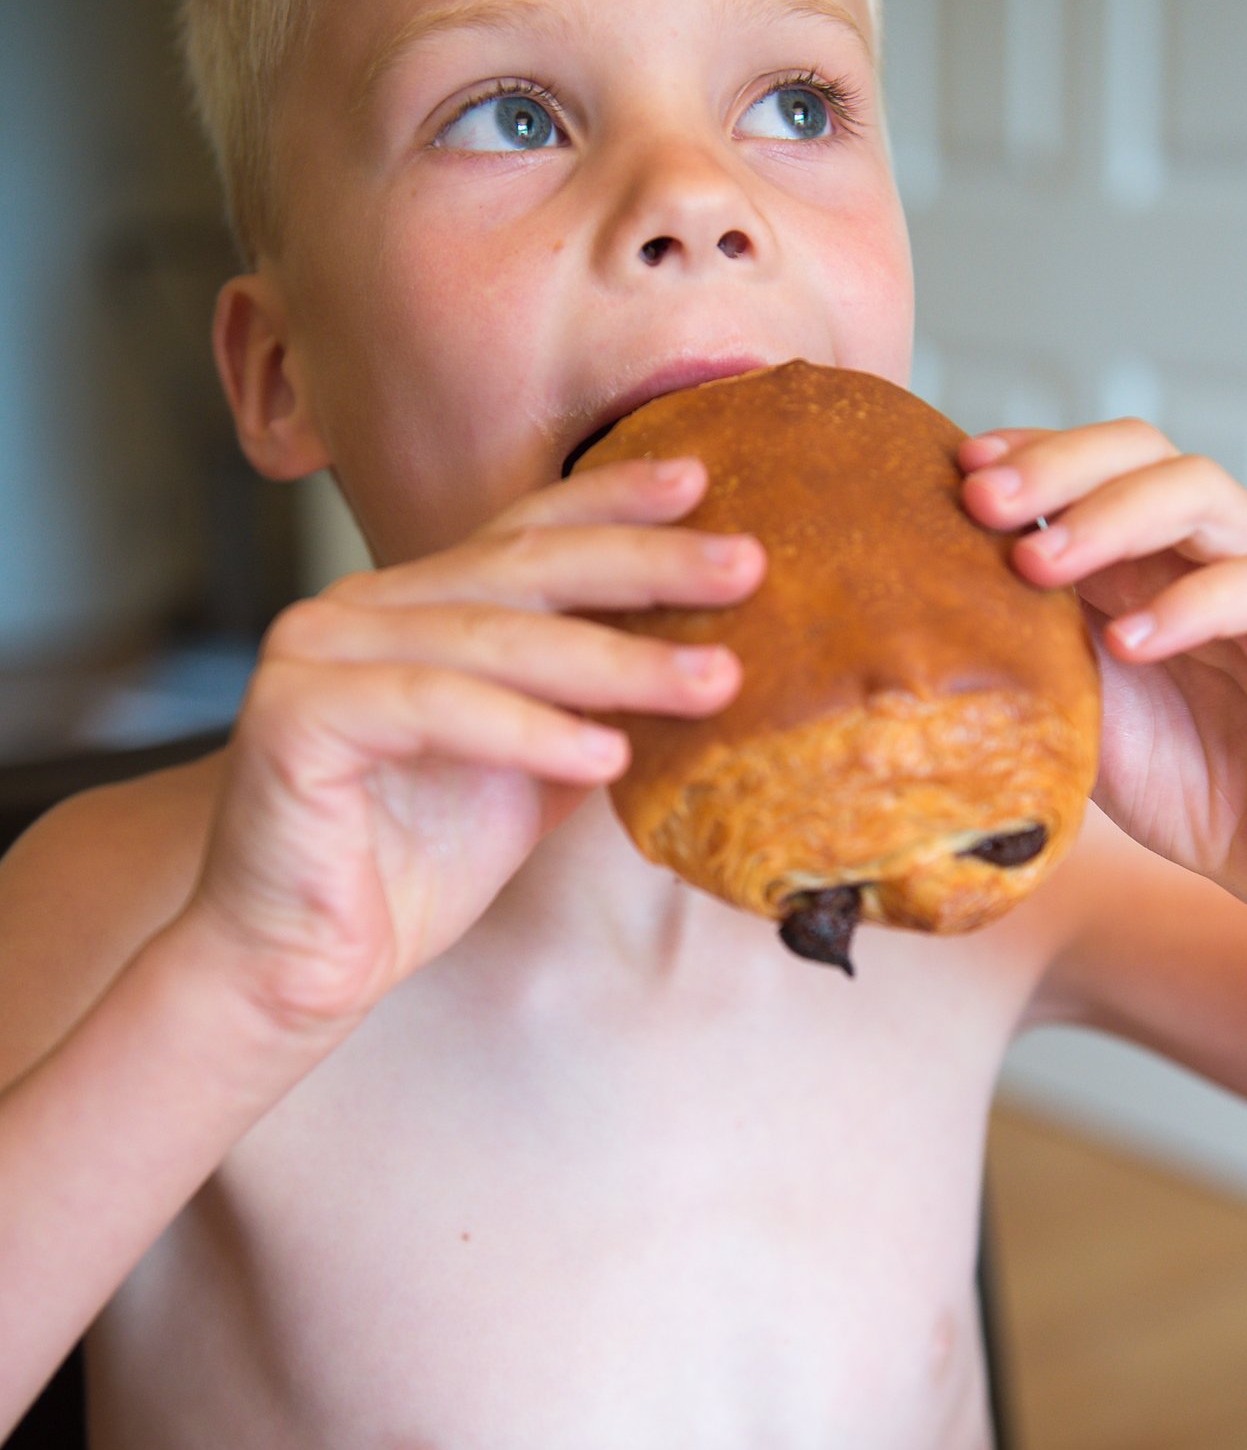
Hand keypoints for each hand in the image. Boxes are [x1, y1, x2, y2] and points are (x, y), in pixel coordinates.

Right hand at [188, 457, 764, 1031]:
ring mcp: (319, 648)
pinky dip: (528, 730)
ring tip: (715, 681)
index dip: (614, 502)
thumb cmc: (412, 868)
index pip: (526, 532)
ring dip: (616, 660)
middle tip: (745, 566)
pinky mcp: (297, 712)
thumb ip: (593, 706)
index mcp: (415, 603)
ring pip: (492, 637)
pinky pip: (436, 706)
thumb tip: (710, 658)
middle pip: (522, 564)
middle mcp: (362, 606)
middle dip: (646, 564)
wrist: (301, 968)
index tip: (704, 481)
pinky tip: (606, 757)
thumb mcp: (532, 771)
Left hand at [958, 420, 1246, 917]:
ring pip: (1198, 489)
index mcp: (1138, 554)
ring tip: (1036, 566)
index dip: (1027, 450)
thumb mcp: (1078, 706)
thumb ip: (1024, 645)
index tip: (957, 469)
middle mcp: (1197, 549)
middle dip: (1053, 464)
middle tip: (980, 501)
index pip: (1088, 461)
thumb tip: (907, 608)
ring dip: (1107, 513)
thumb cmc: (1180, 779)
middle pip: (1139, 450)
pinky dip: (1188, 603)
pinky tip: (1125, 640)